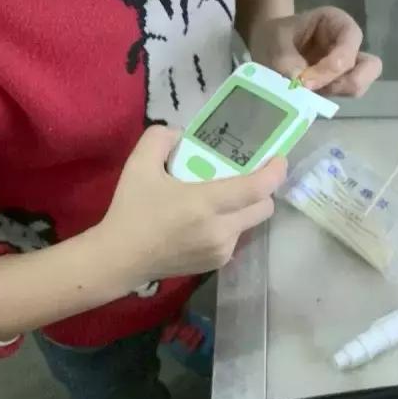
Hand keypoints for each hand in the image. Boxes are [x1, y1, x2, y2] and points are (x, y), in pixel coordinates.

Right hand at [97, 126, 286, 285]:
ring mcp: (221, 250)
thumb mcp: (139, 165)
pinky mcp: (216, 264)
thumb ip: (161, 138)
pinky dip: (231, 225)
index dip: (275, 172)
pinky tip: (209, 220)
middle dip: (263, 190)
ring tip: (224, 198)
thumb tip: (182, 134)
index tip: (279, 158)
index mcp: (205, 203)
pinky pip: (236, 238)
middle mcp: (220, 230)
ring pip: (250, 223)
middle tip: (248, 176)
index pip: (257, 188)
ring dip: (245, 208)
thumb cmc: (130, 211)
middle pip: (264, 207)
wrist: (119, 259)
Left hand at [249, 7, 381, 96]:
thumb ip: (285, 59)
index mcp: (337, 23)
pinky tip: (303, 98)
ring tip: (306, 92)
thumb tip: (300, 82)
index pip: (351, 40)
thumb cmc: (274, 36)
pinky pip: (342, 97)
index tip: (305, 80)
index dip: (334, 64)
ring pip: (359, 86)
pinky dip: (325, 101)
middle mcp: (348, 46)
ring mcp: (345, 68)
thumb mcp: (275, 40)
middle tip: (315, 88)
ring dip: (336, 93)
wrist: (266, 49)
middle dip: (347, 82)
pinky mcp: (336, 86)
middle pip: (370, 67)